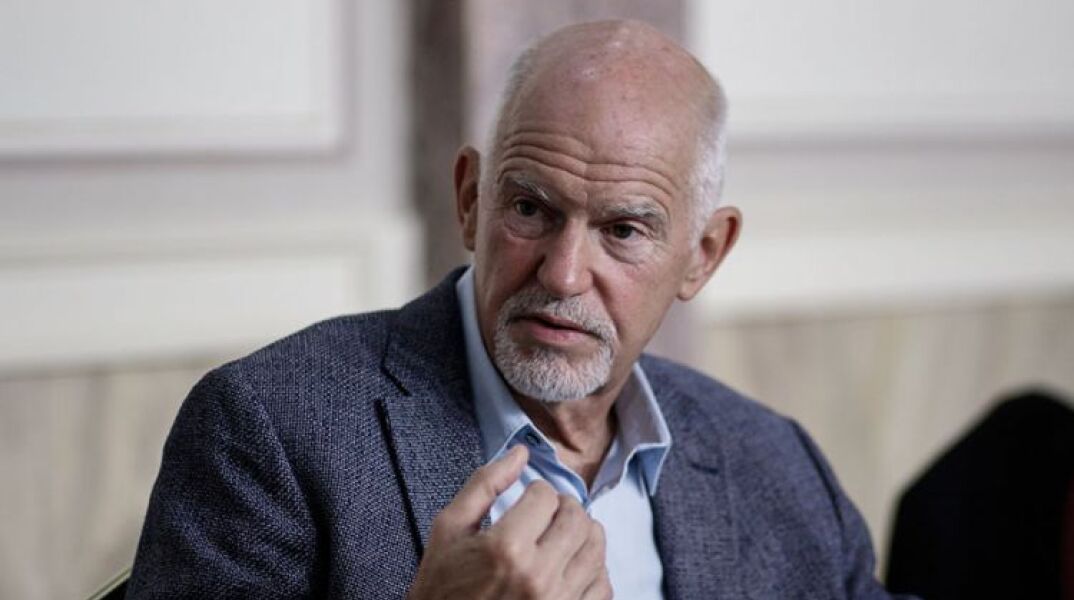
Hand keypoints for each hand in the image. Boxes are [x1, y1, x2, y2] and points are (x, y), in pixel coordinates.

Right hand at [407, 445, 611, 599]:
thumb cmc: (442, 584)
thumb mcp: (449, 528)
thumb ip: (485, 484)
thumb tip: (522, 452)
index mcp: (506, 547)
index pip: (546, 497)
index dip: (536, 490)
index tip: (527, 499)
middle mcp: (538, 576)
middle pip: (577, 519)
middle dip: (564, 506)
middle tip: (548, 512)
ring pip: (596, 549)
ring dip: (583, 533)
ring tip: (562, 534)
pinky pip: (602, 586)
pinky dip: (594, 569)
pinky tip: (572, 564)